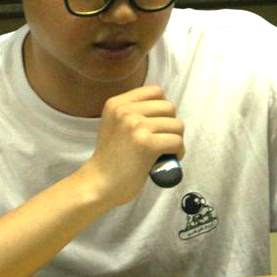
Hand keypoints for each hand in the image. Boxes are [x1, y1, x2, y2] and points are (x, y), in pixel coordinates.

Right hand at [82, 85, 184, 206]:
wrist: (98, 184)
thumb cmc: (111, 160)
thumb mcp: (114, 125)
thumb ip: (133, 113)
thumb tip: (166, 111)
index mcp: (117, 103)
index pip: (156, 91)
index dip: (162, 109)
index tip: (157, 125)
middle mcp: (125, 110)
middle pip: (169, 107)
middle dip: (171, 125)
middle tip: (162, 141)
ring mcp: (136, 126)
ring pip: (177, 125)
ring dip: (176, 140)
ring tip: (165, 152)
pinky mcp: (147, 144)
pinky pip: (177, 141)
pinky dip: (178, 152)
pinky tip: (168, 160)